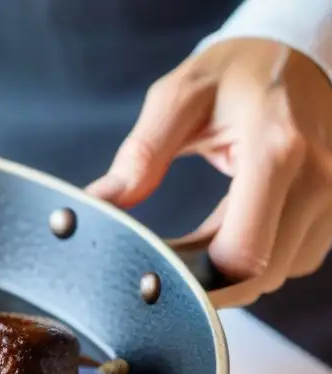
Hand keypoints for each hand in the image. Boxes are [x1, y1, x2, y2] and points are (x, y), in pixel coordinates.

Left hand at [88, 39, 331, 295]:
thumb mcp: (180, 98)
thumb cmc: (238, 73)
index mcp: (276, 151)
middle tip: (160, 268)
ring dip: (229, 273)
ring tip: (187, 249)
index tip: (153, 276)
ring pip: (276, 274)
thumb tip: (99, 205)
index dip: (194, 282)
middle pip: (258, 276)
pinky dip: (254, 259)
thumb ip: (141, 155)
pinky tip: (221, 239)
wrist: (299, 53)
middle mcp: (316, 179)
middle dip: (205, 284)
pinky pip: (293, 258)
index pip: (242, 255)